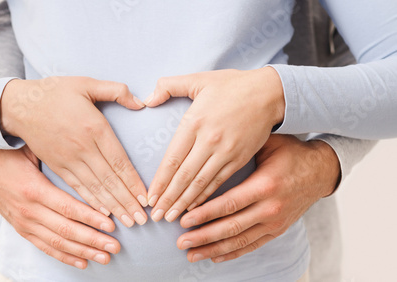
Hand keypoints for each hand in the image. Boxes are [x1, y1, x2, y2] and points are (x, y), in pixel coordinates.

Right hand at [0, 77, 147, 226]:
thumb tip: (141, 102)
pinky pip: (77, 187)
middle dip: (127, 202)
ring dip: (113, 206)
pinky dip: (90, 202)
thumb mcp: (86, 83)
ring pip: (95, 188)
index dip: (133, 182)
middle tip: (141, 220)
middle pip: (110, 180)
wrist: (19, 105)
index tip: (145, 198)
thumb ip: (116, 91)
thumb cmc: (55, 92)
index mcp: (95, 127)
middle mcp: (83, 147)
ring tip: (127, 222)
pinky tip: (102, 213)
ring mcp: (69, 159)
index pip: (119, 161)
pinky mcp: (57, 166)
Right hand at [0, 146, 120, 268]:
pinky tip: (81, 262)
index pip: (68, 208)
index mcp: (34, 190)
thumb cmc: (7, 156)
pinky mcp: (22, 229)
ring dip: (83, 252)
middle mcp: (29, 210)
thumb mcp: (32, 150)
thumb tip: (84, 155)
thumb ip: (56, 156)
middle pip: (66, 229)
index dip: (90, 218)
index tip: (110, 225)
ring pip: (58, 242)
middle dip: (93, 240)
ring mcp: (25, 223)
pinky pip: (45, 247)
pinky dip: (64, 256)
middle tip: (114, 246)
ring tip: (104, 257)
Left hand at [146, 67, 285, 221]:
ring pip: (201, 183)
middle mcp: (209, 140)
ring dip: (185, 202)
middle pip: (184, 176)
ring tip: (172, 218)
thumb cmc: (232, 85)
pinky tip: (195, 208)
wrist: (269, 92)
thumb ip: (169, 86)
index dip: (160, 181)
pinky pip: (219, 182)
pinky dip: (206, 197)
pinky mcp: (239, 158)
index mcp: (194, 122)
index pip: (172, 158)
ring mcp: (226, 151)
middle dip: (169, 198)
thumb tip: (147, 99)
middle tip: (156, 216)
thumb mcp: (198, 79)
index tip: (150, 197)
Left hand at [175, 134, 339, 262]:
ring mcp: (275, 222)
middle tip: (180, 242)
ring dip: (213, 249)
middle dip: (203, 236)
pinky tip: (214, 256)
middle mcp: (271, 208)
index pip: (229, 204)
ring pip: (240, 241)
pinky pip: (252, 245)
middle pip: (231, 227)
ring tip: (191, 254)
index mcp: (265, 185)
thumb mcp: (268, 144)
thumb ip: (240, 148)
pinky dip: (232, 253)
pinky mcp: (278, 230)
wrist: (321, 171)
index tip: (184, 219)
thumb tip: (209, 145)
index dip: (205, 214)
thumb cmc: (290, 153)